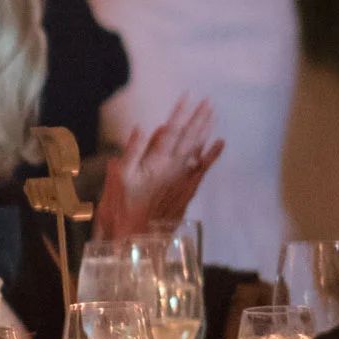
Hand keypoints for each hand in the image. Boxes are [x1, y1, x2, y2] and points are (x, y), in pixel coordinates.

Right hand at [94, 98, 223, 240]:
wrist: (136, 241)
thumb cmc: (121, 209)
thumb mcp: (118, 180)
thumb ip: (131, 153)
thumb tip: (140, 127)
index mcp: (155, 163)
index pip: (170, 132)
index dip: (179, 113)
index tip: (187, 96)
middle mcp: (174, 168)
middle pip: (189, 138)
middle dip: (198, 118)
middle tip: (209, 101)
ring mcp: (183, 179)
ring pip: (197, 150)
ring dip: (205, 131)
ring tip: (212, 114)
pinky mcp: (187, 190)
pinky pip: (203, 169)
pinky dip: (212, 155)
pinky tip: (219, 143)